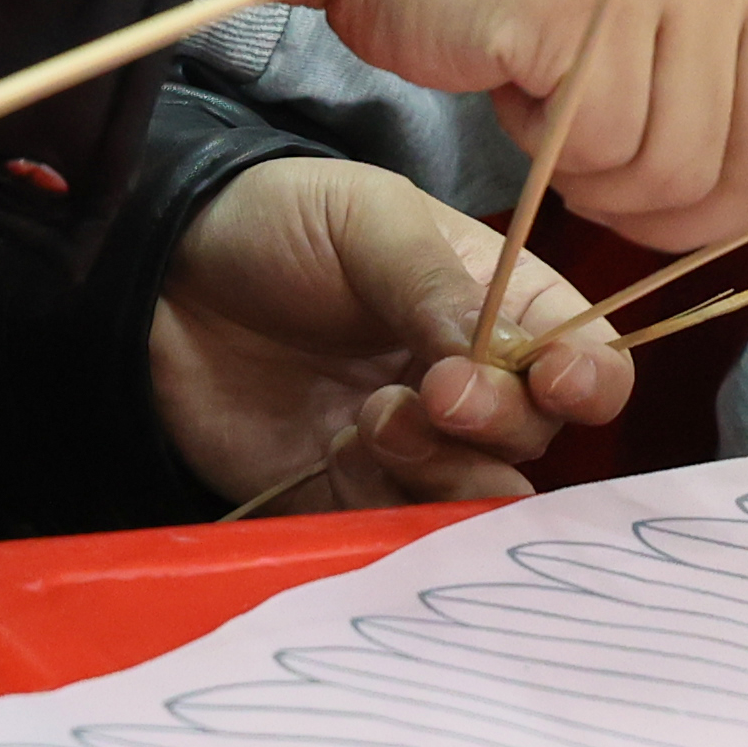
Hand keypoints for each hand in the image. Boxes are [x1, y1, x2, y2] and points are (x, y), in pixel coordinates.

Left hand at [147, 154, 633, 509]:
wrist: (159, 275)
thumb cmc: (276, 222)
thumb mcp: (366, 219)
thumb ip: (433, 284)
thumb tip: (492, 357)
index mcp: (496, 304)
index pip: (584, 358)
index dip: (587, 380)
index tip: (551, 380)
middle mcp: (468, 381)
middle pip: (537, 436)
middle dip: (498, 421)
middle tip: (434, 391)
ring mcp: (411, 444)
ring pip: (477, 493)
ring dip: (444, 468)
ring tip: (376, 420)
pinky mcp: (347, 494)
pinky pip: (396, 527)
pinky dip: (383, 501)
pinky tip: (338, 450)